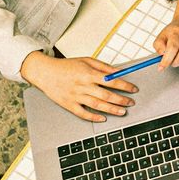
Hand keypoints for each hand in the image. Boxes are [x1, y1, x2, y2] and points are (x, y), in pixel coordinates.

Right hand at [20, 51, 135, 122]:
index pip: (111, 81)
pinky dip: (93, 117)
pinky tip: (103, 118)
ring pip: (97, 105)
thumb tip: (119, 72)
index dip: (124, 86)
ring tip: (122, 112)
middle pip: (106, 95)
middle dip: (121, 100)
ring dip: (112, 110)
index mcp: (88, 74)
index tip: (133, 89)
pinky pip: (82, 113)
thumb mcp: (86, 60)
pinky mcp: (68, 104)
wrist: (45, 72)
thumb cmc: (66, 66)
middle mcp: (83, 86)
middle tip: (131, 102)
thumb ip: (103, 67)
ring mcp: (75, 96)